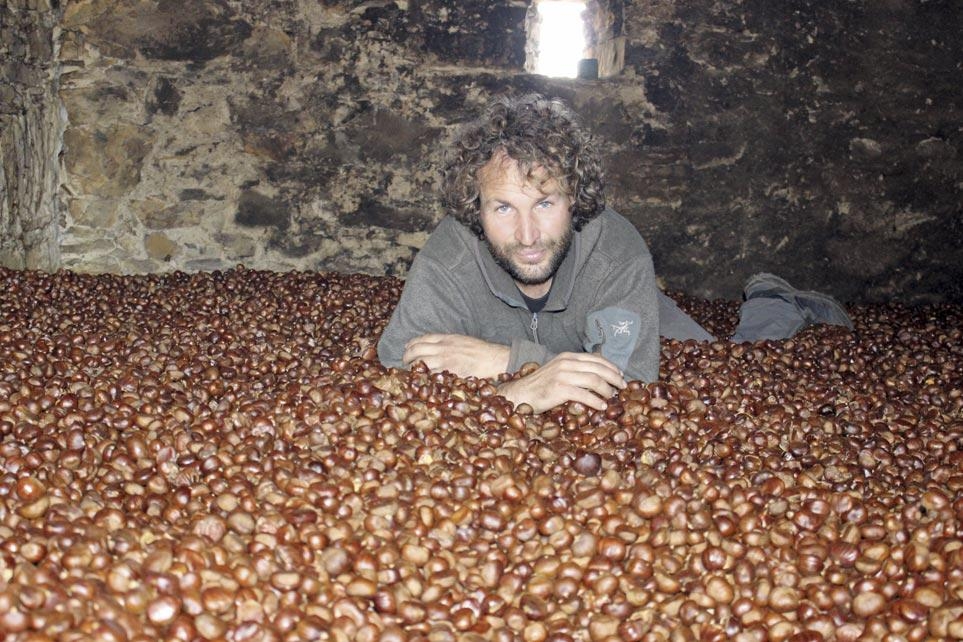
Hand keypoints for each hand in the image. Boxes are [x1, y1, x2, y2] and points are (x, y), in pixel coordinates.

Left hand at [403, 334, 510, 378]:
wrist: (492, 359)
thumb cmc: (480, 351)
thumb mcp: (461, 340)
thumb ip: (447, 342)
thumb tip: (434, 347)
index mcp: (446, 338)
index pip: (422, 338)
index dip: (411, 343)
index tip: (407, 348)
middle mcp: (442, 348)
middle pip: (416, 350)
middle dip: (407, 356)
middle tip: (405, 362)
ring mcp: (444, 361)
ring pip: (420, 363)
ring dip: (413, 369)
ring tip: (412, 374)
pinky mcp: (448, 373)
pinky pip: (430, 375)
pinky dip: (424, 379)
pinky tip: (421, 382)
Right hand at [496, 352, 625, 413]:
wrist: (520, 394)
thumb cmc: (540, 385)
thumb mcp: (558, 371)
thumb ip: (575, 369)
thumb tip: (597, 374)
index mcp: (567, 357)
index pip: (595, 358)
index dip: (611, 367)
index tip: (620, 375)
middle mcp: (565, 363)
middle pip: (598, 368)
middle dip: (614, 378)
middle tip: (622, 387)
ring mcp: (562, 375)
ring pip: (594, 380)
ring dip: (607, 390)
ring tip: (612, 397)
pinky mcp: (559, 389)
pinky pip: (584, 395)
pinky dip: (596, 401)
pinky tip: (602, 406)